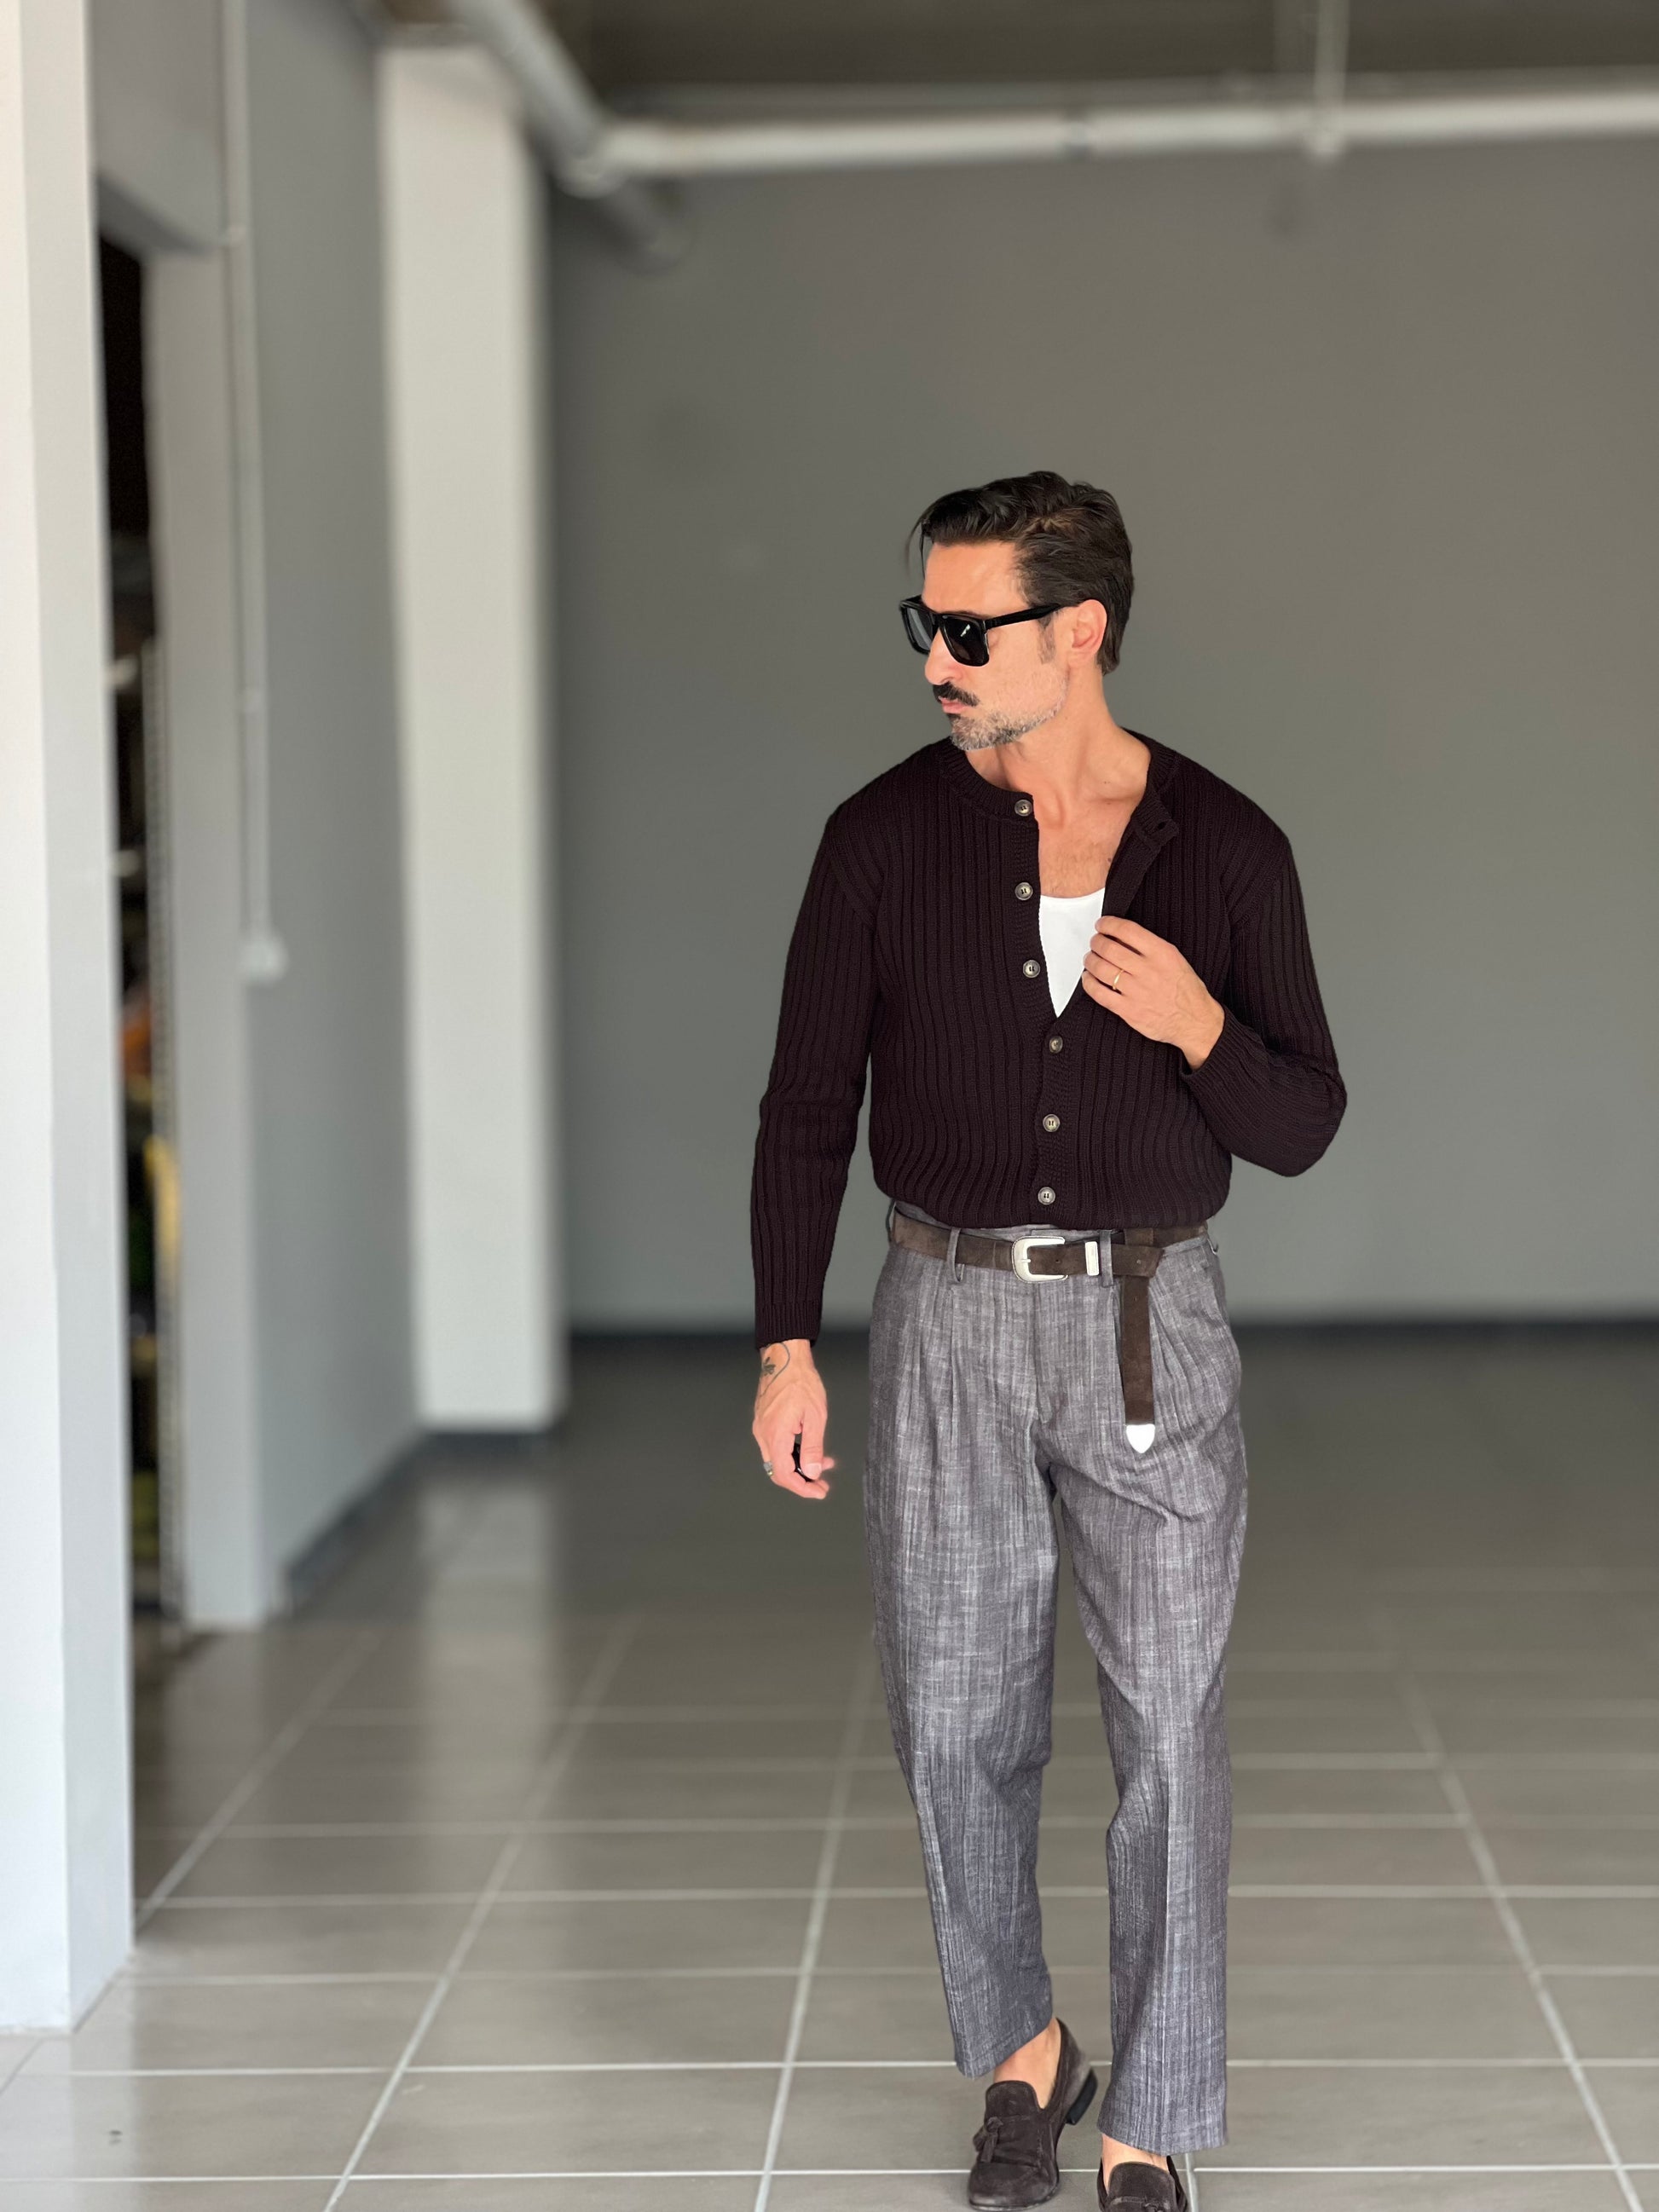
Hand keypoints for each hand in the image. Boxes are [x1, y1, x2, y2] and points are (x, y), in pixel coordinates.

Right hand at [752, 1340, 834, 1501]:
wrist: (785, 1357)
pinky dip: (792, 1452)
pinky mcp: (764, 1421)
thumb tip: (813, 1472)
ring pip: (777, 1459)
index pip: (784, 1475)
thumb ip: (813, 1448)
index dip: (802, 1488)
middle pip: (778, 1471)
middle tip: (822, 1484)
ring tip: (823, 1462)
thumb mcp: (815, 1417)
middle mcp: (763, 1434)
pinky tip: (808, 1448)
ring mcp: (761, 1428)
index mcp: (775, 1435)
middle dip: (802, 1480)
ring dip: (799, 1465)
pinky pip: (775, 1445)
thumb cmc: (800, 1381)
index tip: (818, 1492)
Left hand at [1081, 914, 1224, 1067]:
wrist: (1194, 1021)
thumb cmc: (1186, 991)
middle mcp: (1148, 971)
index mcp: (1162, 954)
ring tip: (1090, 958)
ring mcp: (1136, 991)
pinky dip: (1089, 983)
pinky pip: (1099, 993)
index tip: (1102, 924)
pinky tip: (1089, 978)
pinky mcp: (1128, 1010)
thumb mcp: (1175, 959)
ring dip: (1090, 960)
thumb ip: (1150, 947)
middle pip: (1109, 948)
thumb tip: (1121, 938)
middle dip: (1097, 942)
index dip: (1109, 924)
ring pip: (1101, 969)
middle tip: (1095, 941)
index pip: (1127, 930)